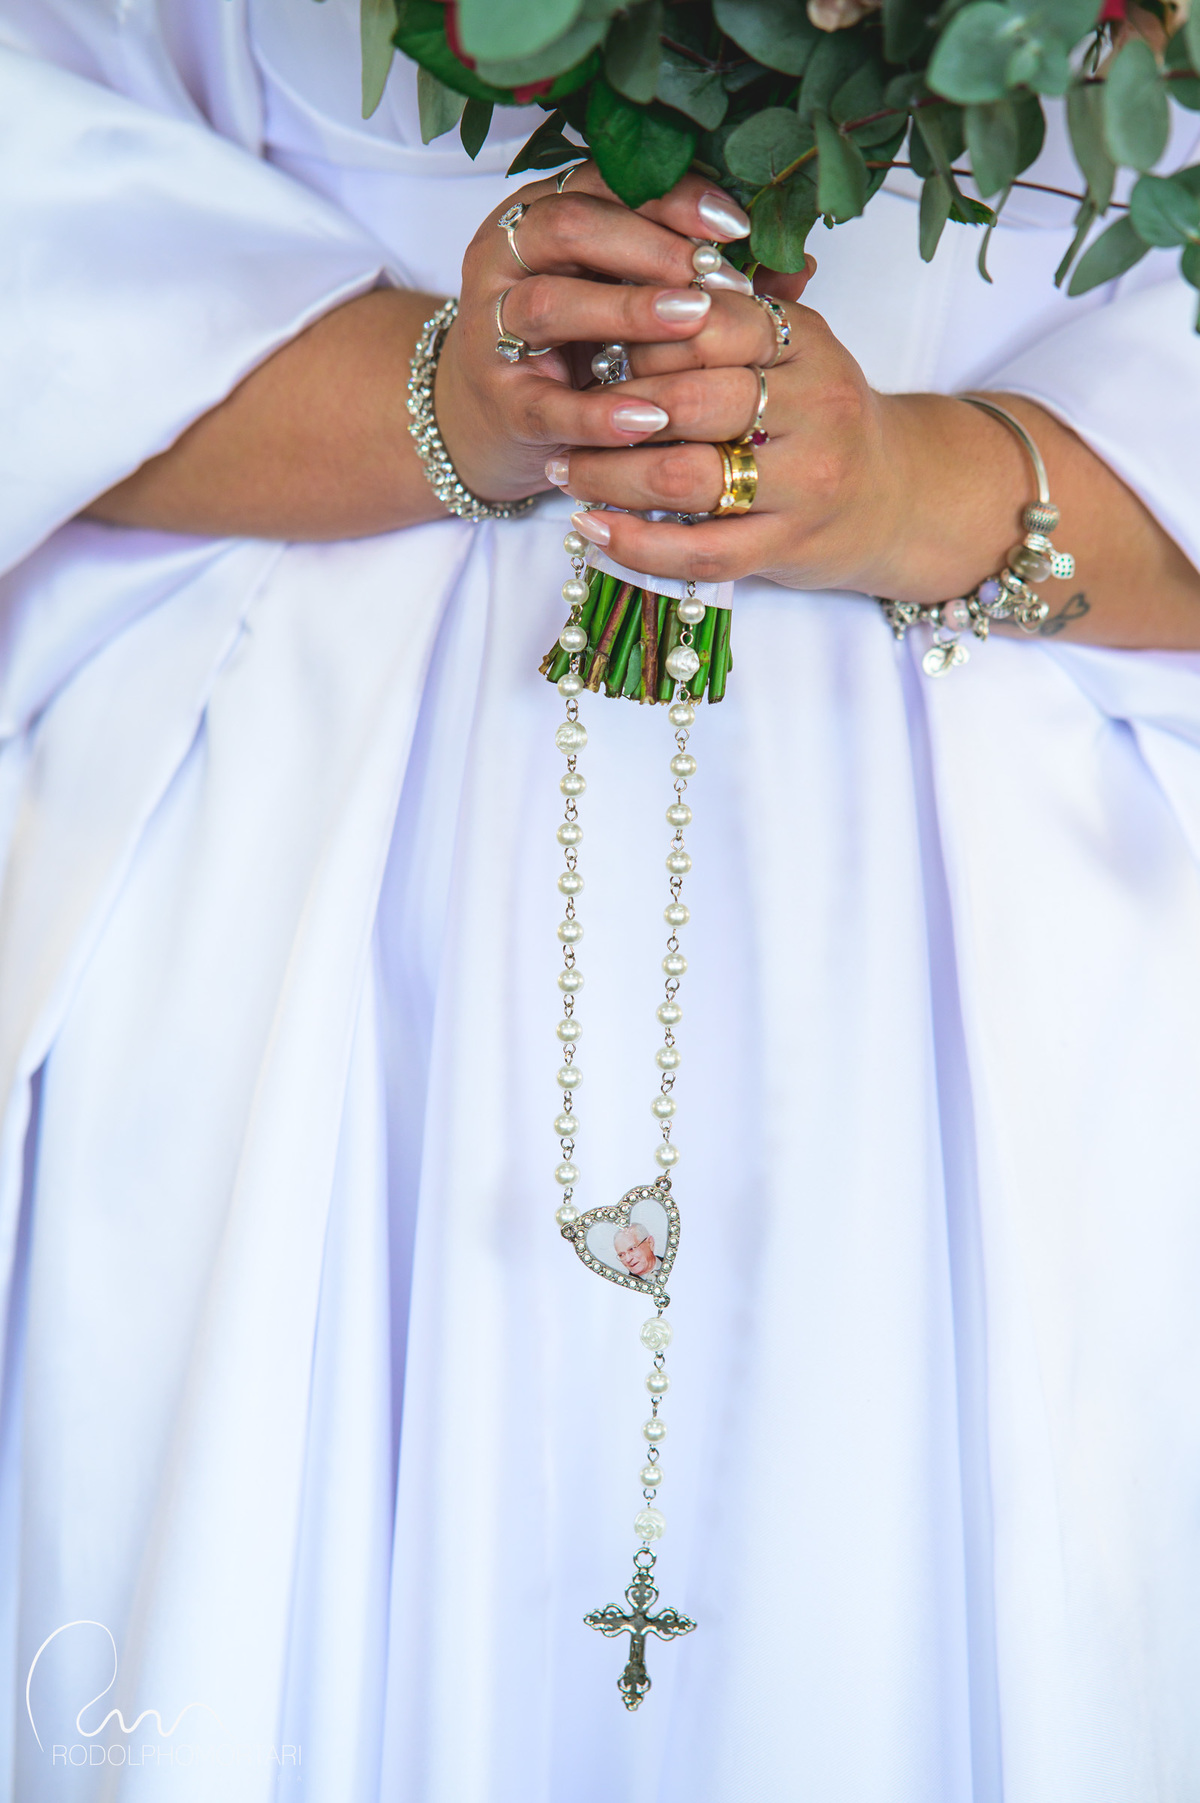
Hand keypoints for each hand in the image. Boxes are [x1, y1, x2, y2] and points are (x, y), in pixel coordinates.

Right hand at [434, 163, 756, 503]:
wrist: (498, 424)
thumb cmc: (582, 352)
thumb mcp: (638, 302)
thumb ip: (708, 279)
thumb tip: (802, 263)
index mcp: (543, 216)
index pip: (604, 182)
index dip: (672, 197)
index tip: (735, 224)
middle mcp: (507, 260)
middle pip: (570, 227)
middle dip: (648, 244)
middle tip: (712, 272)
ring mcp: (492, 329)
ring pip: (550, 303)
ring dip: (626, 310)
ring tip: (691, 321)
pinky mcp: (500, 402)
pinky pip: (548, 404)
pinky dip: (601, 412)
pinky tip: (652, 416)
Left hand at [549, 289, 1024, 603]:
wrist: (899, 495)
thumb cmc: (819, 415)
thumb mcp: (792, 347)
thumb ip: (728, 317)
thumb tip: (627, 282)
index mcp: (806, 342)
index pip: (707, 321)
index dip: (639, 331)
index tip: (589, 337)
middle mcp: (815, 407)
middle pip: (691, 401)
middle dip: (613, 409)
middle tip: (563, 411)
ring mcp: (805, 483)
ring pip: (688, 480)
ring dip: (609, 477)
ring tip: (564, 468)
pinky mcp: (789, 546)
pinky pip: (699, 552)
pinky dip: (635, 545)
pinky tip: (591, 528)